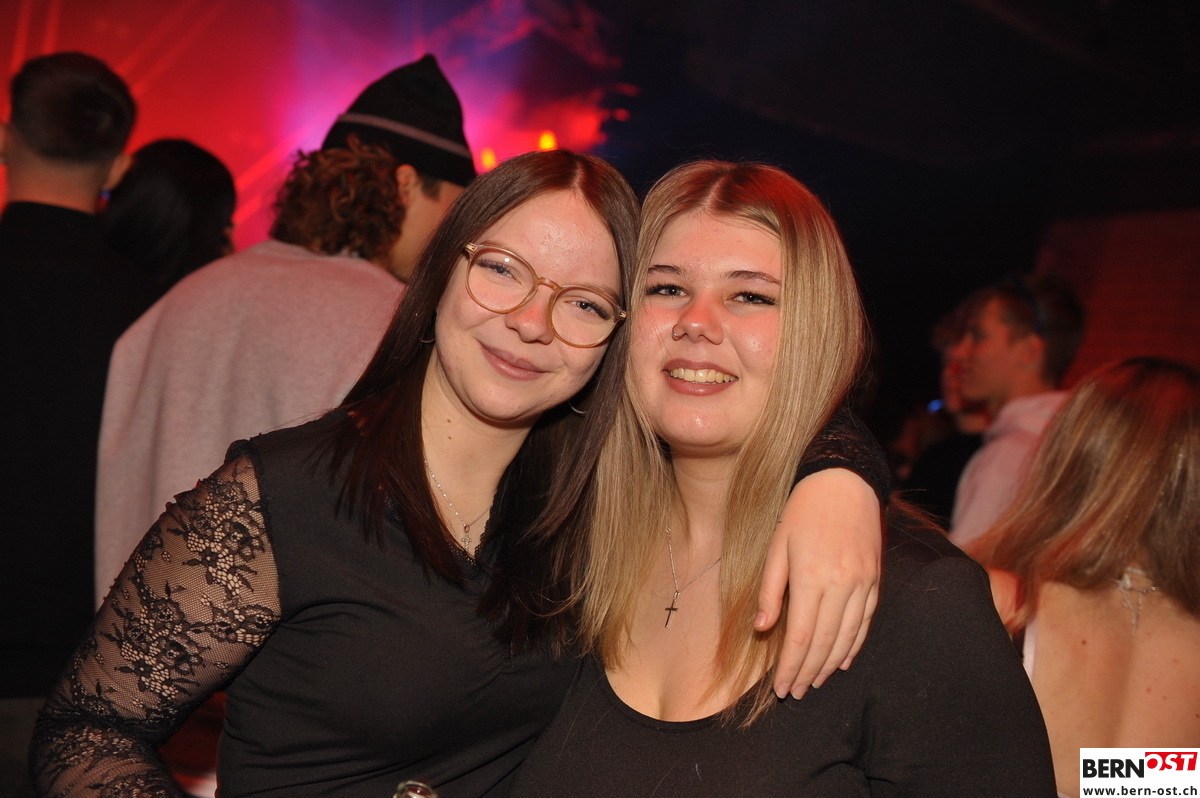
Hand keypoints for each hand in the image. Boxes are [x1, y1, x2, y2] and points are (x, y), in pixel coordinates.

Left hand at [755, 468, 880, 698]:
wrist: (844, 482)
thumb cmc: (801, 511)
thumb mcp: (776, 545)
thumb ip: (771, 589)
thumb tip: (763, 629)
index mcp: (811, 577)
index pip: (801, 636)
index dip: (791, 666)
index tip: (781, 687)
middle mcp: (841, 584)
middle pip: (825, 643)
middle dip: (808, 672)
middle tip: (795, 692)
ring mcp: (862, 583)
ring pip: (847, 637)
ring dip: (830, 665)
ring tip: (815, 682)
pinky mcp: (875, 579)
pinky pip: (865, 621)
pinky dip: (854, 645)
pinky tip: (842, 661)